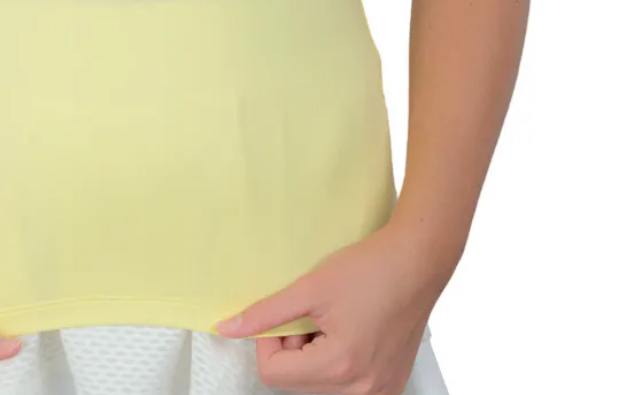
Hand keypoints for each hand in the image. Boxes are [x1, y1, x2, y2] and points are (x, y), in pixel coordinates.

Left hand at [215, 219, 453, 393]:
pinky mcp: (390, 385)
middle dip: (293, 348)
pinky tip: (349, 330)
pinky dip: (336, 361)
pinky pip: (345, 384)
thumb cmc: (368, 269)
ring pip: (319, 385)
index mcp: (339, 368)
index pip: (273, 374)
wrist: (417, 262)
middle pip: (297, 382)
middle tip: (312, 313)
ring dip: (314, 355)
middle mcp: (362, 391)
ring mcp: (380, 392)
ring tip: (332, 320)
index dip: (268, 340)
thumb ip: (266, 313)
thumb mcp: (309, 288)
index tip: (285, 313)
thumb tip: (226, 329)